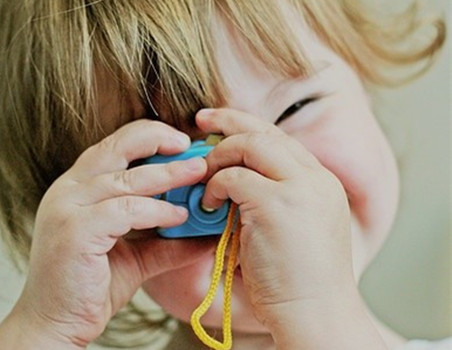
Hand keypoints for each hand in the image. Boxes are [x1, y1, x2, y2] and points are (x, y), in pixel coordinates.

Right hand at [10, 120, 215, 347]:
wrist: (55, 324)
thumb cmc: (90, 286)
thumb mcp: (136, 255)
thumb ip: (166, 240)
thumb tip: (205, 232)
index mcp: (77, 187)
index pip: (114, 146)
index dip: (149, 137)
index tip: (182, 142)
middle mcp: (68, 190)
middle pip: (117, 148)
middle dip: (158, 140)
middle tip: (192, 146)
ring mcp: (67, 208)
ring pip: (126, 179)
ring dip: (168, 174)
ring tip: (199, 174)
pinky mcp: (75, 231)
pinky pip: (125, 210)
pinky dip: (157, 211)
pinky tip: (179, 216)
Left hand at [196, 108, 356, 329]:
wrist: (317, 314)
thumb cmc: (299, 281)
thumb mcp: (294, 229)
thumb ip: (273, 199)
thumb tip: (230, 183)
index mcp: (321, 183)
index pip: (281, 140)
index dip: (249, 128)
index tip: (222, 126)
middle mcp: (315, 178)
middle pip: (266, 131)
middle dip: (229, 120)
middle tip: (202, 120)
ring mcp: (299, 188)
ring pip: (251, 144)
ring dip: (219, 156)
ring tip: (203, 175)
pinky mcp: (277, 204)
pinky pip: (234, 176)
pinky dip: (215, 185)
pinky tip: (208, 205)